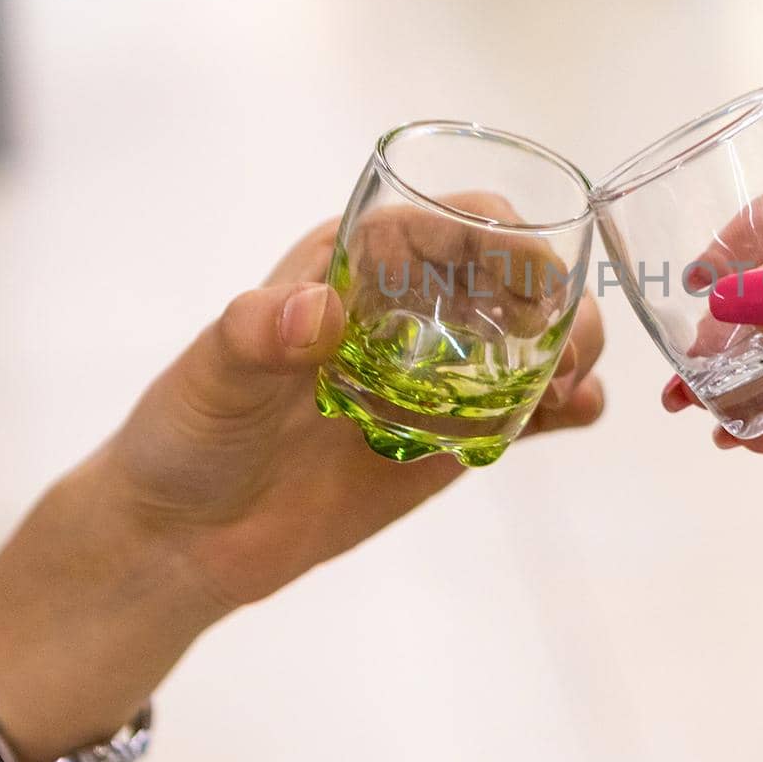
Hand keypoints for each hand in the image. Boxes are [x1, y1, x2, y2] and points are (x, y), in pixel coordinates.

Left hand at [0, 220, 603, 761]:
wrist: (184, 540)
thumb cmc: (187, 436)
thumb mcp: (211, 378)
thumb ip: (257, 336)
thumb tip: (319, 309)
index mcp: (354, 266)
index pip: (445, 221)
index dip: (501, 236)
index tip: (530, 278)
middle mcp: (407, 309)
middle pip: (508, 275)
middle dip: (552, 296)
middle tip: (561, 347)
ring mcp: (436, 375)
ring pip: (530, 337)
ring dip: (570, 347)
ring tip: (570, 388)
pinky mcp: (452, 437)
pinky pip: (524, 410)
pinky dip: (564, 406)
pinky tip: (577, 413)